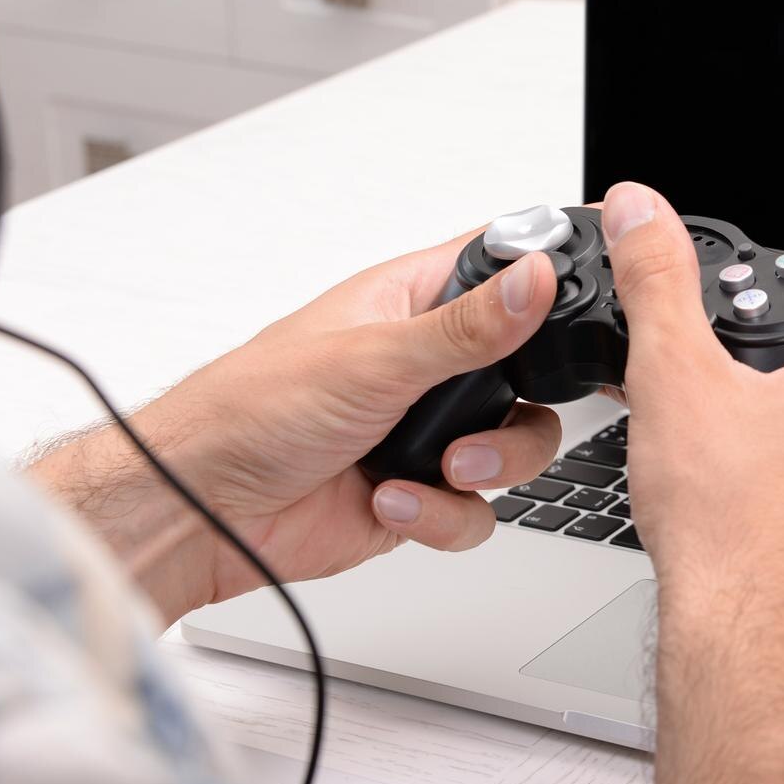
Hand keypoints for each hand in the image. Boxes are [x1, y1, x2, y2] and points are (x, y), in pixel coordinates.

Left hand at [29, 231, 567, 623]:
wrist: (203, 512)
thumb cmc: (251, 409)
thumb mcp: (374, 357)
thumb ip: (467, 324)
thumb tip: (534, 276)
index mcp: (412, 301)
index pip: (503, 268)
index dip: (546, 276)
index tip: (580, 301)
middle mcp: (426, 363)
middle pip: (530, 372)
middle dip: (521, 407)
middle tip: (488, 414)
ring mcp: (426, 429)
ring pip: (516, 446)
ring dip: (487, 468)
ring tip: (440, 469)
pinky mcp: (419, 491)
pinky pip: (476, 511)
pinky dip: (439, 515)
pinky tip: (389, 501)